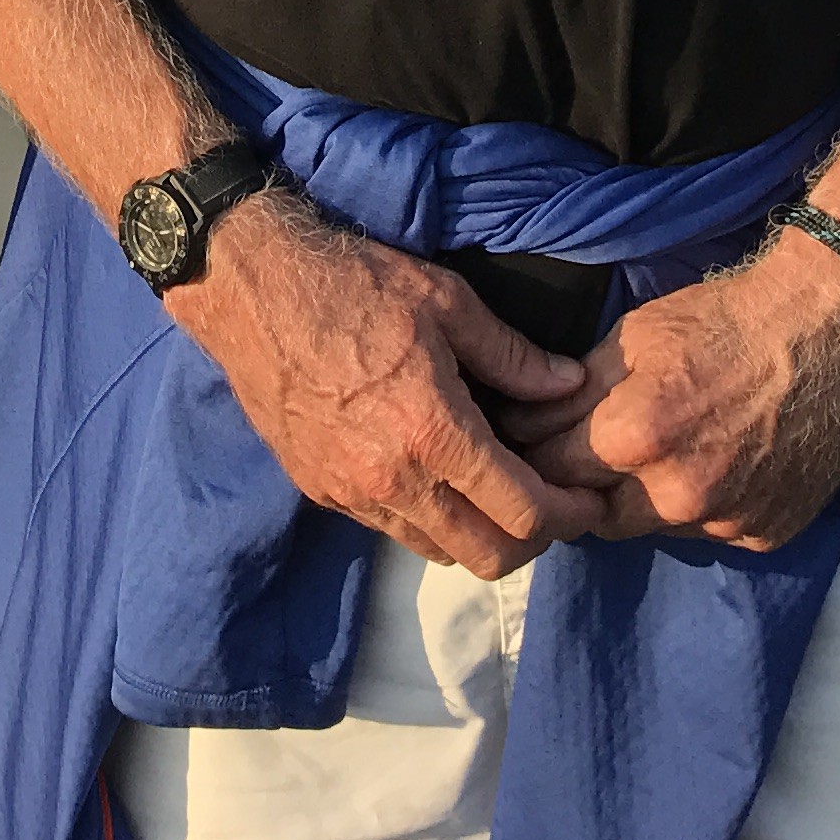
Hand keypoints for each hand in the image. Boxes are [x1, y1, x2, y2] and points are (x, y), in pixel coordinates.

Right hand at [178, 191, 603, 578]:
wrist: (250, 287)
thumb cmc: (352, 282)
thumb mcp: (446, 301)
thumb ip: (513, 355)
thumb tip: (571, 386)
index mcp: (434, 432)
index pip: (524, 513)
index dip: (569, 514)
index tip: (589, 499)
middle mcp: (394, 480)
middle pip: (487, 557)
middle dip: (533, 541)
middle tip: (550, 504)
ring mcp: (352, 493)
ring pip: (439, 552)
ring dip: (478, 535)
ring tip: (495, 490)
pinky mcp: (320, 491)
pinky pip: (392, 530)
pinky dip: (428, 520)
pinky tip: (435, 475)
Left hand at [493, 235, 839, 549]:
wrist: (828, 330)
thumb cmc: (725, 320)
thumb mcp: (632, 337)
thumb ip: (573, 393)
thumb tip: (521, 425)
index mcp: (634, 437)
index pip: (549, 470)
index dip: (535, 452)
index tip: (531, 442)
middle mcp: (678, 494)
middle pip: (594, 514)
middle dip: (582, 486)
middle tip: (588, 454)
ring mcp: (727, 521)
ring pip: (650, 529)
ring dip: (639, 501)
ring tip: (652, 457)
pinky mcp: (766, 534)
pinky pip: (709, 532)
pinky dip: (700, 508)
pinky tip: (711, 466)